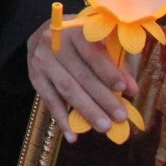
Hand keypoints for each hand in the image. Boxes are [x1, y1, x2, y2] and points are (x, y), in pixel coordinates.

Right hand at [26, 21, 136, 139]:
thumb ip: (115, 62)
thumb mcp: (97, 41)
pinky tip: (73, 137)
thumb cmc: (80, 39)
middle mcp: (55, 43)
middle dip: (103, 98)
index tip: (124, 88)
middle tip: (120, 117)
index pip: (92, 51)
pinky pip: (49, 101)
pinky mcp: (34, 77)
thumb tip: (131, 89)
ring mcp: (42, 61)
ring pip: (66, 89)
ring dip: (86, 110)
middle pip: (81, 75)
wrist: (43, 34)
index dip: (107, 70)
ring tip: (104, 128)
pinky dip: (61, 120)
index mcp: (74, 29)